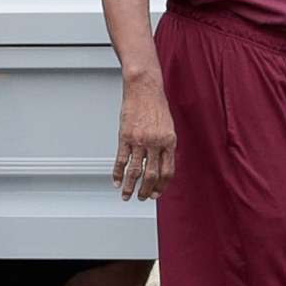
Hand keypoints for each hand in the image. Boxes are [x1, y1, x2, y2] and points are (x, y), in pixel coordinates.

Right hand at [114, 77, 175, 201]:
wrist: (143, 88)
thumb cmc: (156, 105)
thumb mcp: (168, 126)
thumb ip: (165, 146)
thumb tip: (161, 164)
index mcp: (169, 141)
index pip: (167, 171)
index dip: (162, 186)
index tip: (157, 194)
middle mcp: (155, 143)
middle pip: (152, 175)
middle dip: (147, 191)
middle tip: (143, 198)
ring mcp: (139, 141)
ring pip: (135, 171)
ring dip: (130, 186)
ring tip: (127, 196)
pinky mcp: (125, 137)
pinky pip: (121, 160)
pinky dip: (117, 173)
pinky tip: (116, 181)